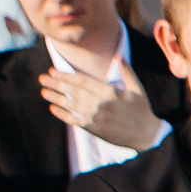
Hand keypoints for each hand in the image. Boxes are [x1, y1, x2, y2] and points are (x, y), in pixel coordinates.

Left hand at [38, 59, 162, 149]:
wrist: (146, 135)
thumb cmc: (142, 110)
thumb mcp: (137, 89)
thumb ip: (127, 72)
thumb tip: (118, 56)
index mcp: (110, 92)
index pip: (84, 82)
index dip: (68, 76)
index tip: (54, 72)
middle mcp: (102, 104)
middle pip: (75, 92)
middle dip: (57, 84)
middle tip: (43, 79)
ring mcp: (98, 117)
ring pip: (73, 106)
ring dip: (57, 98)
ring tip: (44, 92)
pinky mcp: (96, 129)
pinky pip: (76, 121)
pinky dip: (64, 115)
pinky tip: (54, 109)